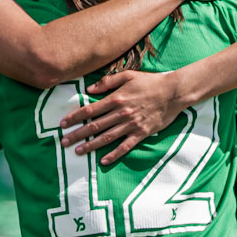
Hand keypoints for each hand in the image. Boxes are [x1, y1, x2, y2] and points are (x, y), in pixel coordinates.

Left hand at [59, 68, 183, 163]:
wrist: (173, 92)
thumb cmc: (150, 82)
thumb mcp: (128, 75)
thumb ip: (107, 82)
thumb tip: (89, 90)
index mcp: (116, 98)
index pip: (90, 110)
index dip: (74, 118)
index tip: (62, 124)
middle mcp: (121, 113)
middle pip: (94, 126)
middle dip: (77, 134)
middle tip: (63, 142)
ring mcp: (131, 124)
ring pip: (106, 137)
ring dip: (90, 145)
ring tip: (77, 152)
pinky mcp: (141, 133)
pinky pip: (125, 146)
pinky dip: (114, 154)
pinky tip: (103, 161)